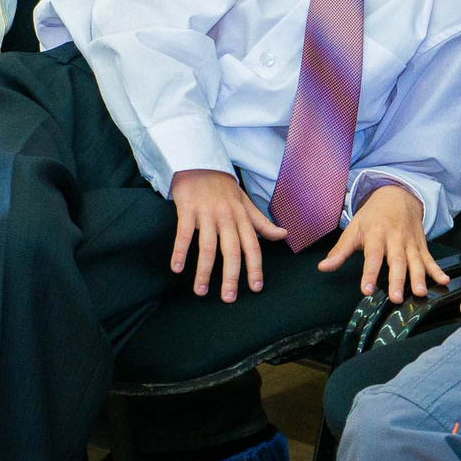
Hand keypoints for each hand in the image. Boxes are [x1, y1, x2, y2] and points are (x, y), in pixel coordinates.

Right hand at [169, 167, 285, 299]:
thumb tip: (284, 235)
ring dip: (204, 271)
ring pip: (208, 246)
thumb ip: (262, 223)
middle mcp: (227, 217)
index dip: (255, 268)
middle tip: (229, 298)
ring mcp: (207, 214)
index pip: (253, 246)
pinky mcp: (187, 209)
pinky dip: (180, 251)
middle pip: (232, 251)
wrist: (200, 162)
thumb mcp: (246, 203)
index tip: (256, 288)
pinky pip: (184, 234)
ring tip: (201, 291)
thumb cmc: (224, 187)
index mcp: (242, 218)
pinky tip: (177, 269)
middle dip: (231, 276)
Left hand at [317, 183, 447, 302]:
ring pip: (415, 261)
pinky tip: (444, 281)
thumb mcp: (354, 229)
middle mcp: (395, 238)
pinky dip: (437, 270)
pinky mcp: (421, 245)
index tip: (366, 290)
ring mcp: (410, 242)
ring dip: (419, 277)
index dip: (369, 273)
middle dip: (398, 280)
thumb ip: (340, 251)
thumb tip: (323, 268)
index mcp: (376, 234)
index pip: (372, 256)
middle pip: (397, 261)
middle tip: (397, 298)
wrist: (398, 195)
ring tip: (421, 293)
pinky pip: (430, 259)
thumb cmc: (373, 217)